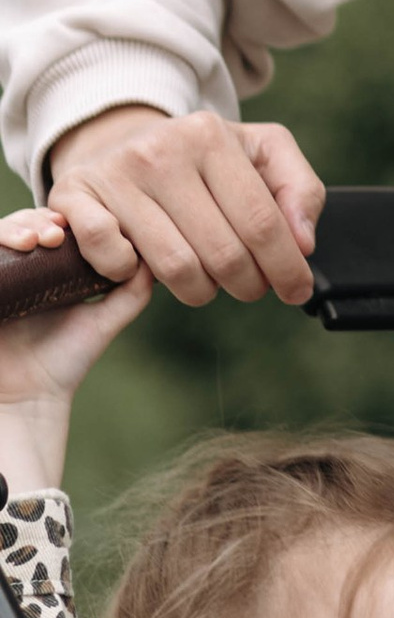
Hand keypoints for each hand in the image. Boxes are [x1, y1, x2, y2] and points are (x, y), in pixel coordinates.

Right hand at [0, 209, 154, 490]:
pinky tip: (17, 248)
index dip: (68, 217)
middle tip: (57, 233)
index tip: (82, 226)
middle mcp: (20, 269)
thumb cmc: (64, 362)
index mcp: (49, 270)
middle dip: (40, 219)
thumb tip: (155, 256)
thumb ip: (130, 292)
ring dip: (18, 227)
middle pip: (25, 223)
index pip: (54, 225)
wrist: (27, 400)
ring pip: (0, 233)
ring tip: (38, 240)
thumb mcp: (104, 321)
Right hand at [45, 104, 320, 308]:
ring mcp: (114, 174)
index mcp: (210, 135)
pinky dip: (132, 277)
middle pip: (223, 252)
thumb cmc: (203, 160)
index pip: (262, 222)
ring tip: (207, 280)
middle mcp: (160, 150)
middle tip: (250, 286)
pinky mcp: (72, 197)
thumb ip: (299, 189)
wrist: (121, 140)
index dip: (286, 266)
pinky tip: (144, 267)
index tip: (297, 291)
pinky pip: (112, 259)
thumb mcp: (260, 153)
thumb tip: (303, 243)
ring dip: (200, 291)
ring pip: (176, 267)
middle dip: (248, 284)